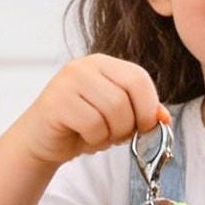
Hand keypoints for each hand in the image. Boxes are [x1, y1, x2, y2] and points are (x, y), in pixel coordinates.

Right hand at [15, 54, 171, 166]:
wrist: (41, 140)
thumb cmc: (81, 127)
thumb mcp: (117, 117)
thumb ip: (141, 112)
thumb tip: (164, 117)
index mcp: (103, 64)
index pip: (139, 78)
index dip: (148, 107)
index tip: (144, 126)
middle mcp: (84, 66)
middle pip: (127, 96)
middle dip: (130, 124)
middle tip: (118, 136)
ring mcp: (68, 81)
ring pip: (113, 111)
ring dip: (111, 134)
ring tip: (98, 136)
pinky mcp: (56, 102)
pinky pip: (93, 125)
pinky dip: (95, 140)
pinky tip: (84, 138)